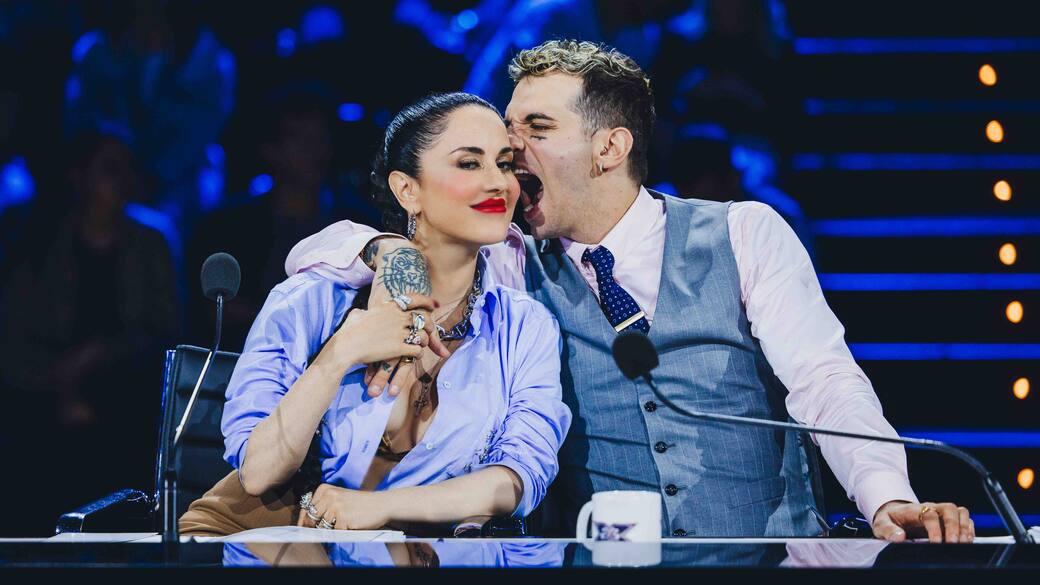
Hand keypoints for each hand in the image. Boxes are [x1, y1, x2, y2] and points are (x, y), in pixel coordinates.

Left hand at [298, 484, 390, 530]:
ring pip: (321, 527)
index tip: (304, 528)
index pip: (306, 508)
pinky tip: (349, 525)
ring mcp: (335, 506)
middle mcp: (328, 496)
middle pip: (310, 519)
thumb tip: (304, 523)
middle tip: (322, 530)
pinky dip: (340, 533)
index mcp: (325, 489)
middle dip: (313, 527)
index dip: (304, 520)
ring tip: (343, 523)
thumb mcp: (338, 498)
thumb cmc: (359, 504)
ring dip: (330, 530)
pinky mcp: (342, 517)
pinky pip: (334, 532)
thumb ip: (322, 506)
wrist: (380, 504)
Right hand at [317, 294, 441, 369]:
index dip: (427, 301)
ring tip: (422, 344)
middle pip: (423, 318)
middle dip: (430, 324)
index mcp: (389, 307)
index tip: (435, 304)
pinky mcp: (400, 348)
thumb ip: (364, 312)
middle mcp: (397, 317)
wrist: (346, 346)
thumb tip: (361, 313)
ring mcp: (400, 332)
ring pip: (423, 335)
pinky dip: (419, 352)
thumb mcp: (357, 315)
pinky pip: (417, 350)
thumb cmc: (348, 331)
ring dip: (425, 340)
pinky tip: (415, 354)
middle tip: (432, 330)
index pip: (413, 299)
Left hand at [872, 500, 973, 542]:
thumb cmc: (888, 520)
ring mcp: (940, 513)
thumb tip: (899, 538)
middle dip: (954, 526)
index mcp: (914, 509)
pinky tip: (967, 541)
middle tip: (954, 543)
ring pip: (959, 512)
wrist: (892, 514)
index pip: (929, 513)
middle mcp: (930, 508)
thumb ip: (888, 530)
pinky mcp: (947, 520)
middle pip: (949, 508)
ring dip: (964, 527)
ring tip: (964, 543)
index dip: (935, 528)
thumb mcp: (881, 525)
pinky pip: (964, 519)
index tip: (936, 543)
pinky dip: (969, 529)